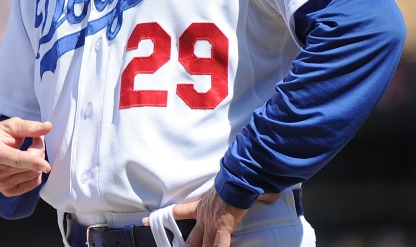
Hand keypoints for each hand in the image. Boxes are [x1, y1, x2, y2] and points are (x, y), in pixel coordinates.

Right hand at [0, 118, 52, 195]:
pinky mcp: (8, 192)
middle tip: (36, 140)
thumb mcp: (10, 126)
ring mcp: (1, 184)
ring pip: (34, 174)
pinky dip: (35, 171)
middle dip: (38, 151)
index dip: (32, 162)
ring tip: (29, 151)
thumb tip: (48, 127)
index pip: (16, 159)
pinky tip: (27, 164)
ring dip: (38, 161)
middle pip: (30, 166)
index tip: (46, 167)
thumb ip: (29, 127)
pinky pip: (34, 183)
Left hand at [146, 188, 279, 246]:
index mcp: (203, 205)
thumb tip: (268, 194)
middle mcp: (204, 215)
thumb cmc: (239, 179)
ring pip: (203, 245)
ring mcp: (212, 222)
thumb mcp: (234, 186)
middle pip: (192, 238)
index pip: (178, 212)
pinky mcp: (222, 227)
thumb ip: (247, 193)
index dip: (162, 218)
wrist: (240, 176)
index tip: (147, 221)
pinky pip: (218, 245)